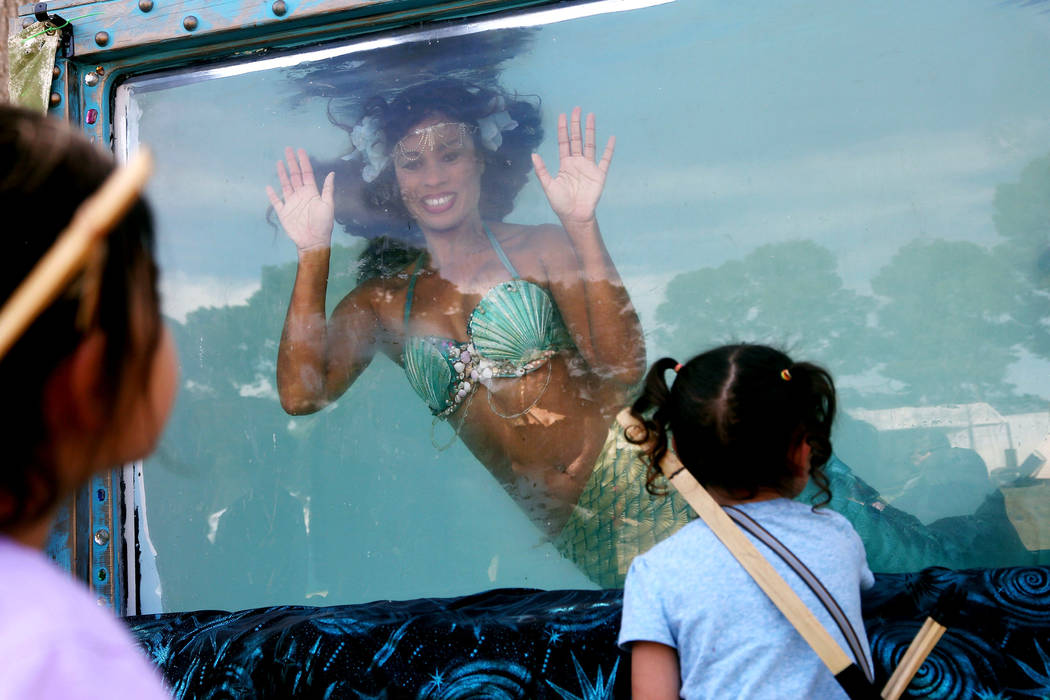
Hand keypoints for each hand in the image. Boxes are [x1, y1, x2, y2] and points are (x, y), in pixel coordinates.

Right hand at [266, 147, 334, 252]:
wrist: (313, 241)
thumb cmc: (323, 223)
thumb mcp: (328, 204)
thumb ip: (327, 189)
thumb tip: (332, 173)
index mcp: (311, 192)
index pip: (306, 173)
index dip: (303, 162)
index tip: (300, 150)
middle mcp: (301, 195)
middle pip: (295, 175)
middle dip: (291, 162)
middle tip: (288, 149)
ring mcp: (291, 203)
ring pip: (285, 185)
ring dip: (282, 174)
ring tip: (279, 162)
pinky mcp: (284, 212)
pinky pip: (276, 202)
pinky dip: (272, 194)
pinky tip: (268, 186)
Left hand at [532, 107, 614, 225]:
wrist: (575, 215)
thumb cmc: (560, 202)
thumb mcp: (548, 185)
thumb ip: (542, 170)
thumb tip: (533, 154)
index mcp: (565, 164)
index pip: (564, 142)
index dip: (563, 129)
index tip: (562, 115)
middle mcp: (577, 162)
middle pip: (577, 139)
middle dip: (576, 124)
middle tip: (576, 109)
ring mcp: (589, 167)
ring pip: (590, 144)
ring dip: (590, 130)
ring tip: (591, 116)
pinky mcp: (599, 174)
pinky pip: (605, 159)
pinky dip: (609, 149)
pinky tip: (611, 138)